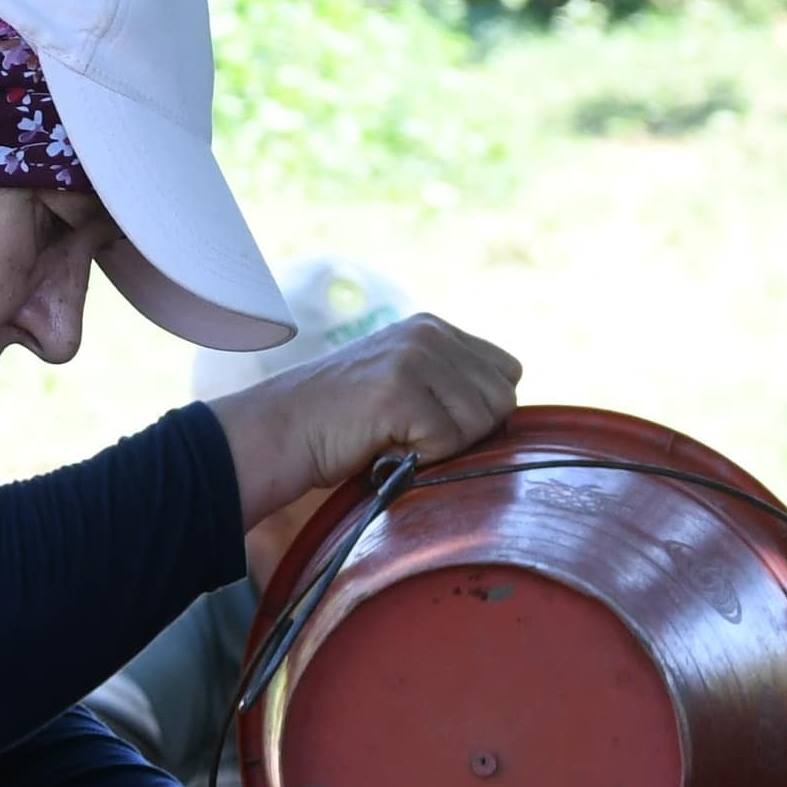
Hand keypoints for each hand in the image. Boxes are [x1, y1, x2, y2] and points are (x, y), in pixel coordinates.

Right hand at [214, 315, 525, 583]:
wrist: (278, 434)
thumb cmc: (339, 426)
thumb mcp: (401, 386)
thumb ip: (448, 384)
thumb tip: (508, 410)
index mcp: (432, 328)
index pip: (506, 372)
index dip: (480, 411)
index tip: (434, 427)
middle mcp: (427, 333)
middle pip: (501, 399)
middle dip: (467, 433)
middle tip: (412, 438)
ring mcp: (413, 357)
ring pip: (480, 421)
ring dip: (443, 447)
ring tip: (395, 440)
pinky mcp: (399, 389)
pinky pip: (449, 440)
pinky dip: (421, 458)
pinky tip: (383, 448)